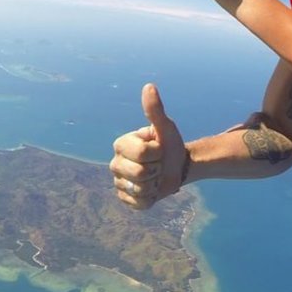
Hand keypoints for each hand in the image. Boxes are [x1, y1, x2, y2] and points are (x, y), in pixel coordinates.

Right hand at [111, 83, 186, 209]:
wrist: (177, 166)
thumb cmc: (169, 144)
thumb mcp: (165, 127)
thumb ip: (155, 110)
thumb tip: (149, 87)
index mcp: (120, 144)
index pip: (142, 153)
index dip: (157, 153)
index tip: (159, 148)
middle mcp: (115, 163)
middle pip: (139, 173)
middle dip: (156, 169)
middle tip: (158, 164)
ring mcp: (118, 182)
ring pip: (139, 190)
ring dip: (155, 184)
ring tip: (155, 176)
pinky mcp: (125, 199)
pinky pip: (139, 204)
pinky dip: (151, 198)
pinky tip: (152, 189)